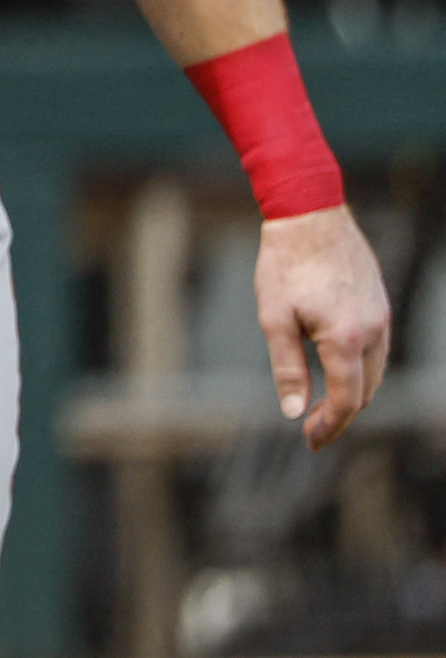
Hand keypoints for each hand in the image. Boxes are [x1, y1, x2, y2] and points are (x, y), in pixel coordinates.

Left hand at [258, 205, 393, 448]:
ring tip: (322, 404)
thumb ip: (288, 367)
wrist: (310, 214)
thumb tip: (293, 410)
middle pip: (364, 390)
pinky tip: (337, 369)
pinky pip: (377, 348)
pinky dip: (360, 368)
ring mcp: (381, 316)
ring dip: (352, 392)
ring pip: (374, 371)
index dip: (329, 426)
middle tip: (311, 428)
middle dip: (340, 414)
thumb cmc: (285, 264)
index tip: (310, 442)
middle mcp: (373, 331)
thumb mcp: (275, 317)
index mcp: (346, 339)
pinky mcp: (379, 304)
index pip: (346, 399)